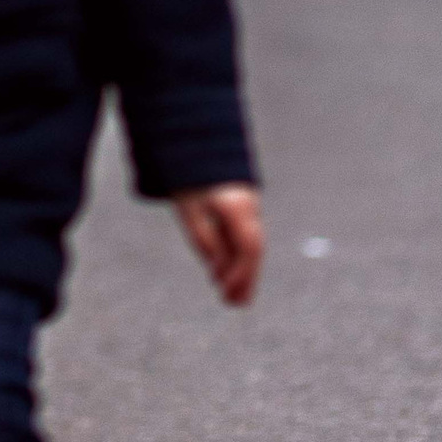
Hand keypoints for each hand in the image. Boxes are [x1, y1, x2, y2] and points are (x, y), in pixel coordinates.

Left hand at [174, 183, 261, 305]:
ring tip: (232, 297)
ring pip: (249, 243)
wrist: (195, 136)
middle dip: (245, 278)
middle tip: (234, 304)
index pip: (249, 247)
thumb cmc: (187, 172)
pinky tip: (223, 271)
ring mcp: (247, 203)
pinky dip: (235, 254)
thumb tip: (216, 268)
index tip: (226, 292)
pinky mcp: (240, 203)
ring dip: (241, 270)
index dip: (241, 274)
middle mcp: (248, 206)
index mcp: (237, 206)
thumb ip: (203, 237)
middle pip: (254, 249)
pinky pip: (242, 234)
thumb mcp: (187, 206)